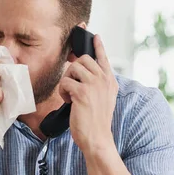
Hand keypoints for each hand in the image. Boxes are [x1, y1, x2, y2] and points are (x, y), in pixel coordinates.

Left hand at [59, 35, 117, 154]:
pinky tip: (69, 102)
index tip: (95, 36)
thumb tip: (81, 70)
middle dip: (73, 71)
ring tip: (71, 95)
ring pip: (73, 68)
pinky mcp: (82, 92)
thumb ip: (97, 84)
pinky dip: (63, 92)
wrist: (97, 138)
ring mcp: (94, 85)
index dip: (98, 46)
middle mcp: (104, 80)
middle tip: (73, 86)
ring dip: (67, 81)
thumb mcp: (103, 99)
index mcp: (110, 81)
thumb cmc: (96, 121)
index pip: (103, 58)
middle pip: (83, 59)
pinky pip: (65, 82)